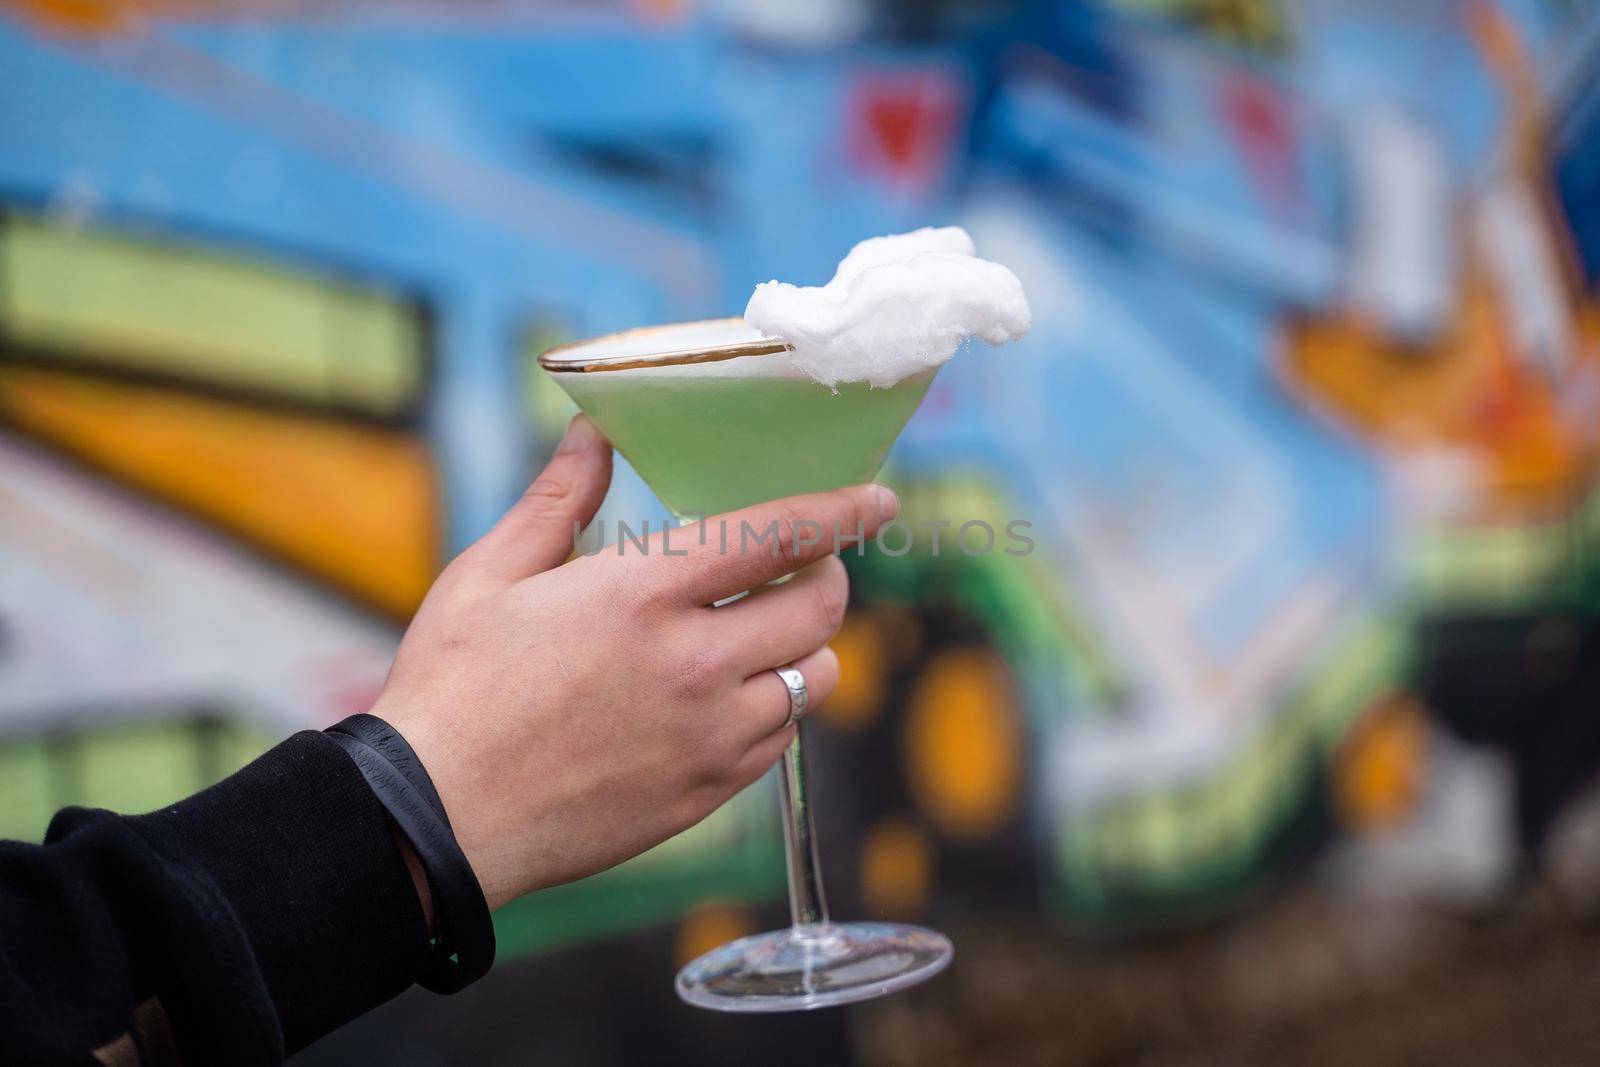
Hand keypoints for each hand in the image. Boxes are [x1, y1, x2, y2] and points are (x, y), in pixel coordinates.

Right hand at [371, 414, 899, 909]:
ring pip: (816, 678)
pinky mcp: (705, 792)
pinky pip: (782, 739)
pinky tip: (730, 699)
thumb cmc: (454, 688)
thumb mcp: (491, 575)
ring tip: (760, 637)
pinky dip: (776, 709)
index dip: (841, 509)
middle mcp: (693, 662)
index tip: (878, 498)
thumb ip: (559, 498)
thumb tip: (594, 430)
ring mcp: (707, 735)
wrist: (436, 819)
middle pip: (820, 607)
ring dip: (805, 648)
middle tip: (800, 569)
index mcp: (642, 593)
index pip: (778, 534)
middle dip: (827, 576)